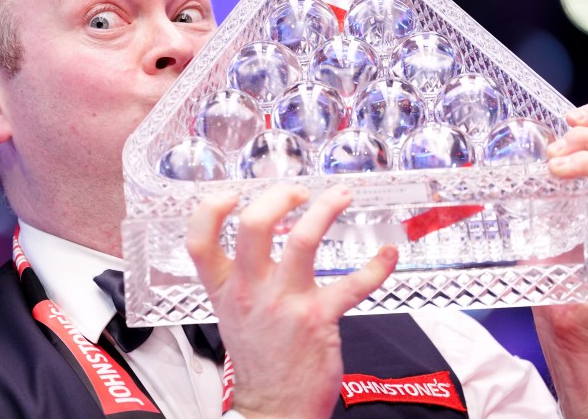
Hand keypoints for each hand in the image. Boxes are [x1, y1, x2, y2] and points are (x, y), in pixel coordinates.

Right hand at [186, 184, 397, 418]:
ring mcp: (285, 302)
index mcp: (226, 289)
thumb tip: (256, 239)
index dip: (210, 210)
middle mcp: (251, 290)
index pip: (199, 242)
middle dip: (279, 196)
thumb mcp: (231, 315)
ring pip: (302, 240)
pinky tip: (388, 254)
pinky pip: (354, 283)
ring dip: (325, 209)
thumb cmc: (258, 359)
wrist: (273, 410)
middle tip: (298, 191)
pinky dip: (377, 265)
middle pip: (253, 225)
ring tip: (340, 195)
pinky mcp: (319, 317)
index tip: (231, 194)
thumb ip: (238, 278)